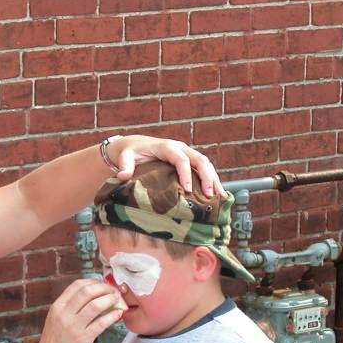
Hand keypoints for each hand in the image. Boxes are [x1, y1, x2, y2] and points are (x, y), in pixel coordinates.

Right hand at [30, 279, 125, 342]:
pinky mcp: (83, 338)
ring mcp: (73, 326)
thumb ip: (70, 307)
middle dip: (104, 288)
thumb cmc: (55, 341)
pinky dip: (113, 315)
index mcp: (57, 306)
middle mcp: (64, 314)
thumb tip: (93, 295)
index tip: (102, 285)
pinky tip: (118, 313)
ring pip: (96, 305)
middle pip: (87, 291)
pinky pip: (102, 322)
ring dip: (110, 299)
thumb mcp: (56, 318)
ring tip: (117, 300)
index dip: (93, 281)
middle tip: (113, 291)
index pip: (77, 285)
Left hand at [107, 135, 224, 197]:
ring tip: (220, 197)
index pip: (181, 160)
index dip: (186, 174)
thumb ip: (124, 166)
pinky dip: (211, 180)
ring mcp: (186, 154)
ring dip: (214, 179)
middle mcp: (180, 148)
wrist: (134, 145)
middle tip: (210, 195)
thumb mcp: (125, 158)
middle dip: (207, 177)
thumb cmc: (130, 153)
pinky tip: (217, 195)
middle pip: (200, 160)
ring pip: (205, 164)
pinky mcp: (189, 161)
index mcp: (167, 147)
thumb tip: (122, 177)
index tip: (188, 190)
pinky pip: (203, 169)